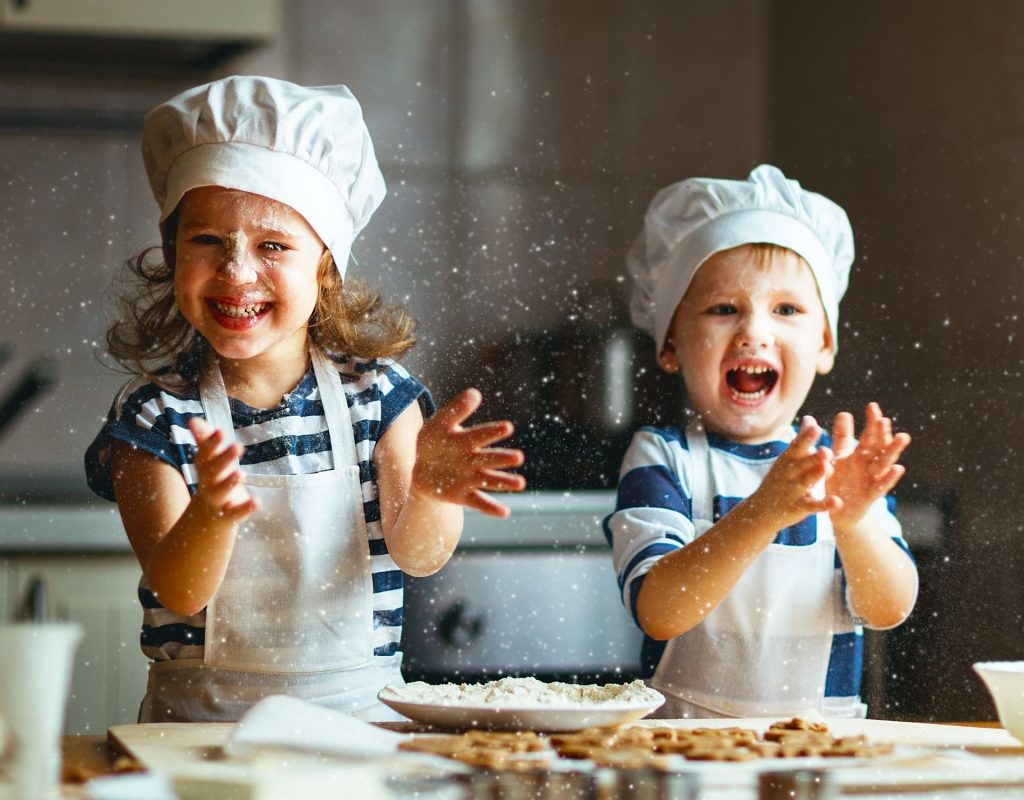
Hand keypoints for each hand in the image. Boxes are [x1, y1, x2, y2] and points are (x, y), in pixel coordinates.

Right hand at [187, 417, 258, 522]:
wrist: (204, 522)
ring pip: (221, 491)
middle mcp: (208, 483)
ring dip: (230, 482)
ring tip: (241, 473)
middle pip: (213, 470)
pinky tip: (257, 501)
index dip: (211, 443)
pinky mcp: (229, 516)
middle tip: (238, 446)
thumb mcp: (208, 463)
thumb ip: (204, 441)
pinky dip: (246, 508)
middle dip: (224, 458)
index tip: (220, 431)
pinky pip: (236, 513)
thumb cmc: (211, 483)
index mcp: (205, 469)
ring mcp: (218, 500)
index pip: (205, 454)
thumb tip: (192, 420)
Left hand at [412, 388, 525, 516]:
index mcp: (467, 440)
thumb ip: (455, 410)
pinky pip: (479, 502)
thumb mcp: (439, 423)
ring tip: (520, 484)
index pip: (481, 434)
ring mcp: (470, 478)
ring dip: (505, 482)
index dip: (493, 431)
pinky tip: (505, 513)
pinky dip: (491, 508)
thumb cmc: (434, 442)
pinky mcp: (464, 496)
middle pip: (490, 458)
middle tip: (518, 457)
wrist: (422, 469)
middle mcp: (474, 459)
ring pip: (490, 480)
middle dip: (503, 458)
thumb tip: (475, 393)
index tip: (508, 427)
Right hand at [749, 416, 840, 529]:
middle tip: (826, 449)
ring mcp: (793, 491)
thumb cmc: (779, 480)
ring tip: (827, 468)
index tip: (815, 427)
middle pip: (802, 463)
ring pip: (806, 482)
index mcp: (788, 460)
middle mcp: (789, 473)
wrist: (761, 510)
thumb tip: (809, 418)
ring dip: (816, 475)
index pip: (797, 446)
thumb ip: (801, 440)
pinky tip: (837, 502)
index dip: (806, 437)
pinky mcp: (798, 507)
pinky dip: (824, 504)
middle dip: (813, 457)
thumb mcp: (787, 459)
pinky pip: (812, 505)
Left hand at [827, 402, 909, 530]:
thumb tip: (844, 412)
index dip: (871, 422)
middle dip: (882, 433)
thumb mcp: (838, 457)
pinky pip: (881, 486)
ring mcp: (872, 479)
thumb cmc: (840, 481)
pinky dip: (890, 478)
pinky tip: (898, 468)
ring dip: (893, 450)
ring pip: (885, 463)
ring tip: (903, 436)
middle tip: (884, 419)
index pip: (869, 435)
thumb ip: (842, 438)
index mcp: (861, 455)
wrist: (838, 511)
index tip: (872, 406)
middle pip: (878, 446)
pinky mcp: (871, 496)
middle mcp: (869, 465)